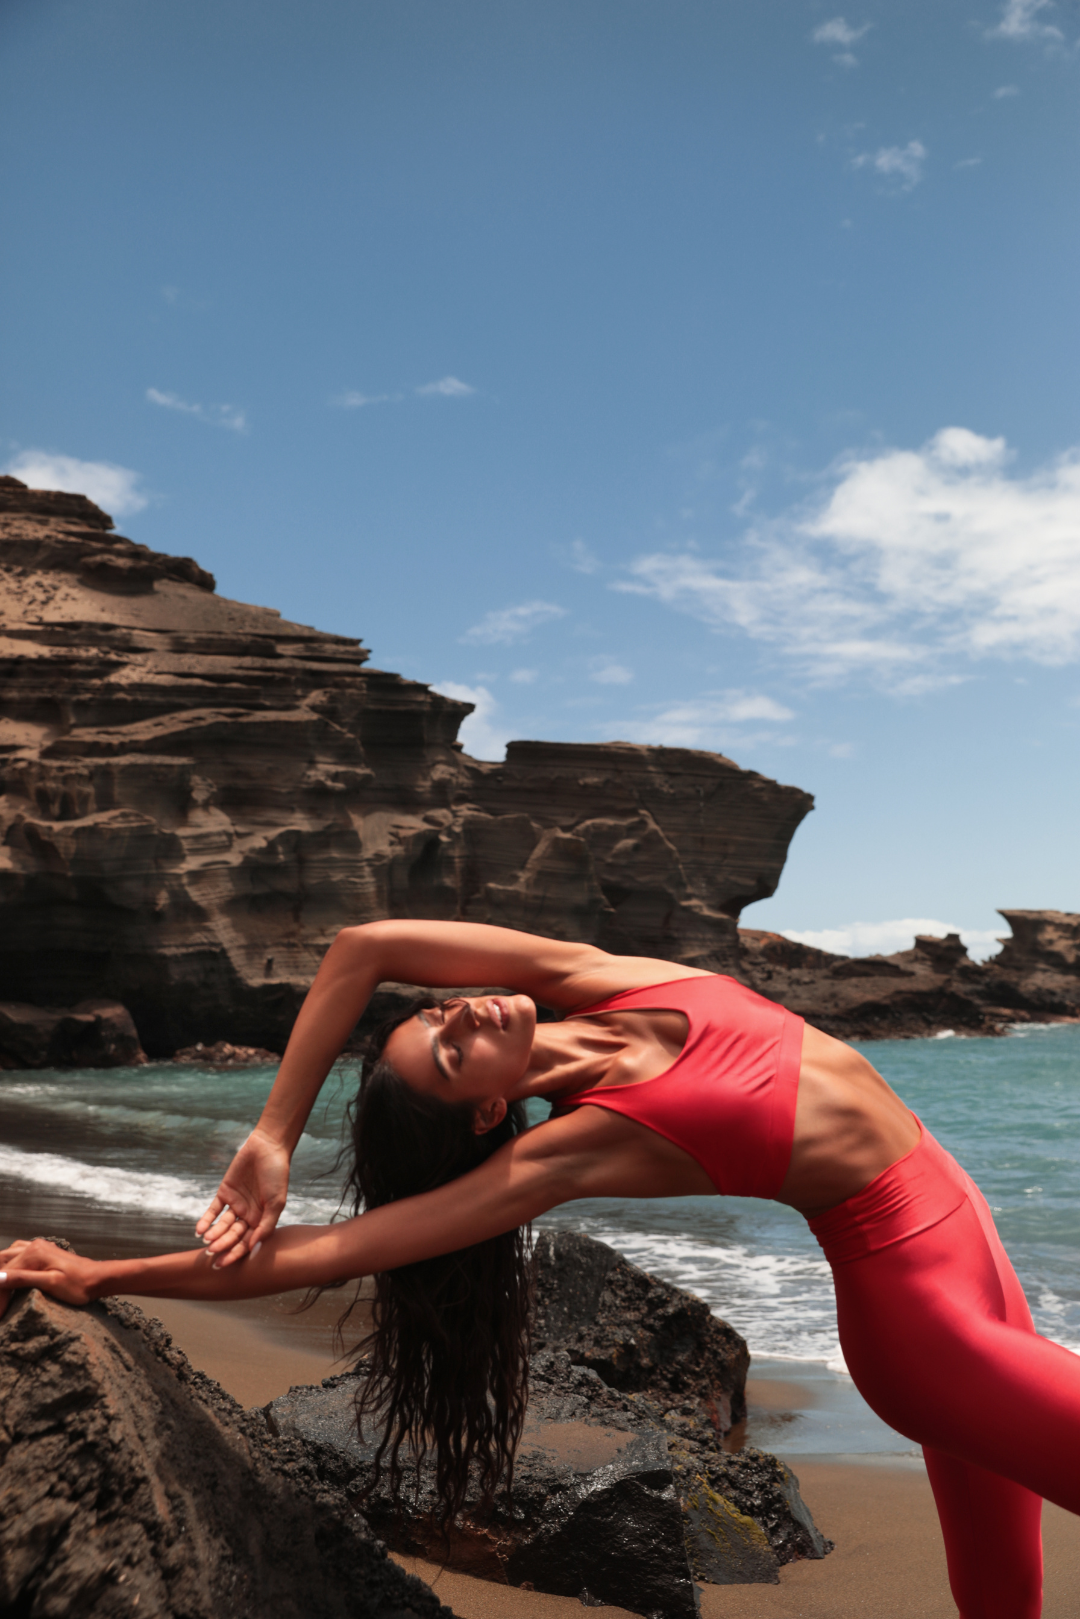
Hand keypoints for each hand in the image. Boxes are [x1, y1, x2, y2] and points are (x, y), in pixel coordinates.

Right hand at [0, 1238, 98, 1314]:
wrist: (98, 1279)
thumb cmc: (78, 1285)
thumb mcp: (50, 1283)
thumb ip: (22, 1279)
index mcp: (33, 1253)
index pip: (4, 1275)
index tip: (0, 1315)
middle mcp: (33, 1246)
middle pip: (2, 1262)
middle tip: (1, 1306)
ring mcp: (39, 1247)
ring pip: (8, 1255)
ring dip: (1, 1272)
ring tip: (2, 1294)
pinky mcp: (44, 1252)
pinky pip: (18, 1253)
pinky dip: (10, 1264)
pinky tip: (9, 1274)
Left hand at [194, 1128, 291, 1266]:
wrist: (267, 1148)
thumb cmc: (277, 1175)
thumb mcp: (276, 1202)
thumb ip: (266, 1225)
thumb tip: (253, 1247)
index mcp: (261, 1220)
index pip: (246, 1242)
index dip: (235, 1254)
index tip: (224, 1264)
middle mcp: (248, 1215)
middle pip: (232, 1235)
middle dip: (222, 1245)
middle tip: (212, 1254)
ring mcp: (236, 1204)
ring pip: (222, 1225)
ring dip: (214, 1234)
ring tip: (207, 1240)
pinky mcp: (225, 1192)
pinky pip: (214, 1210)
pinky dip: (206, 1220)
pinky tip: (199, 1230)